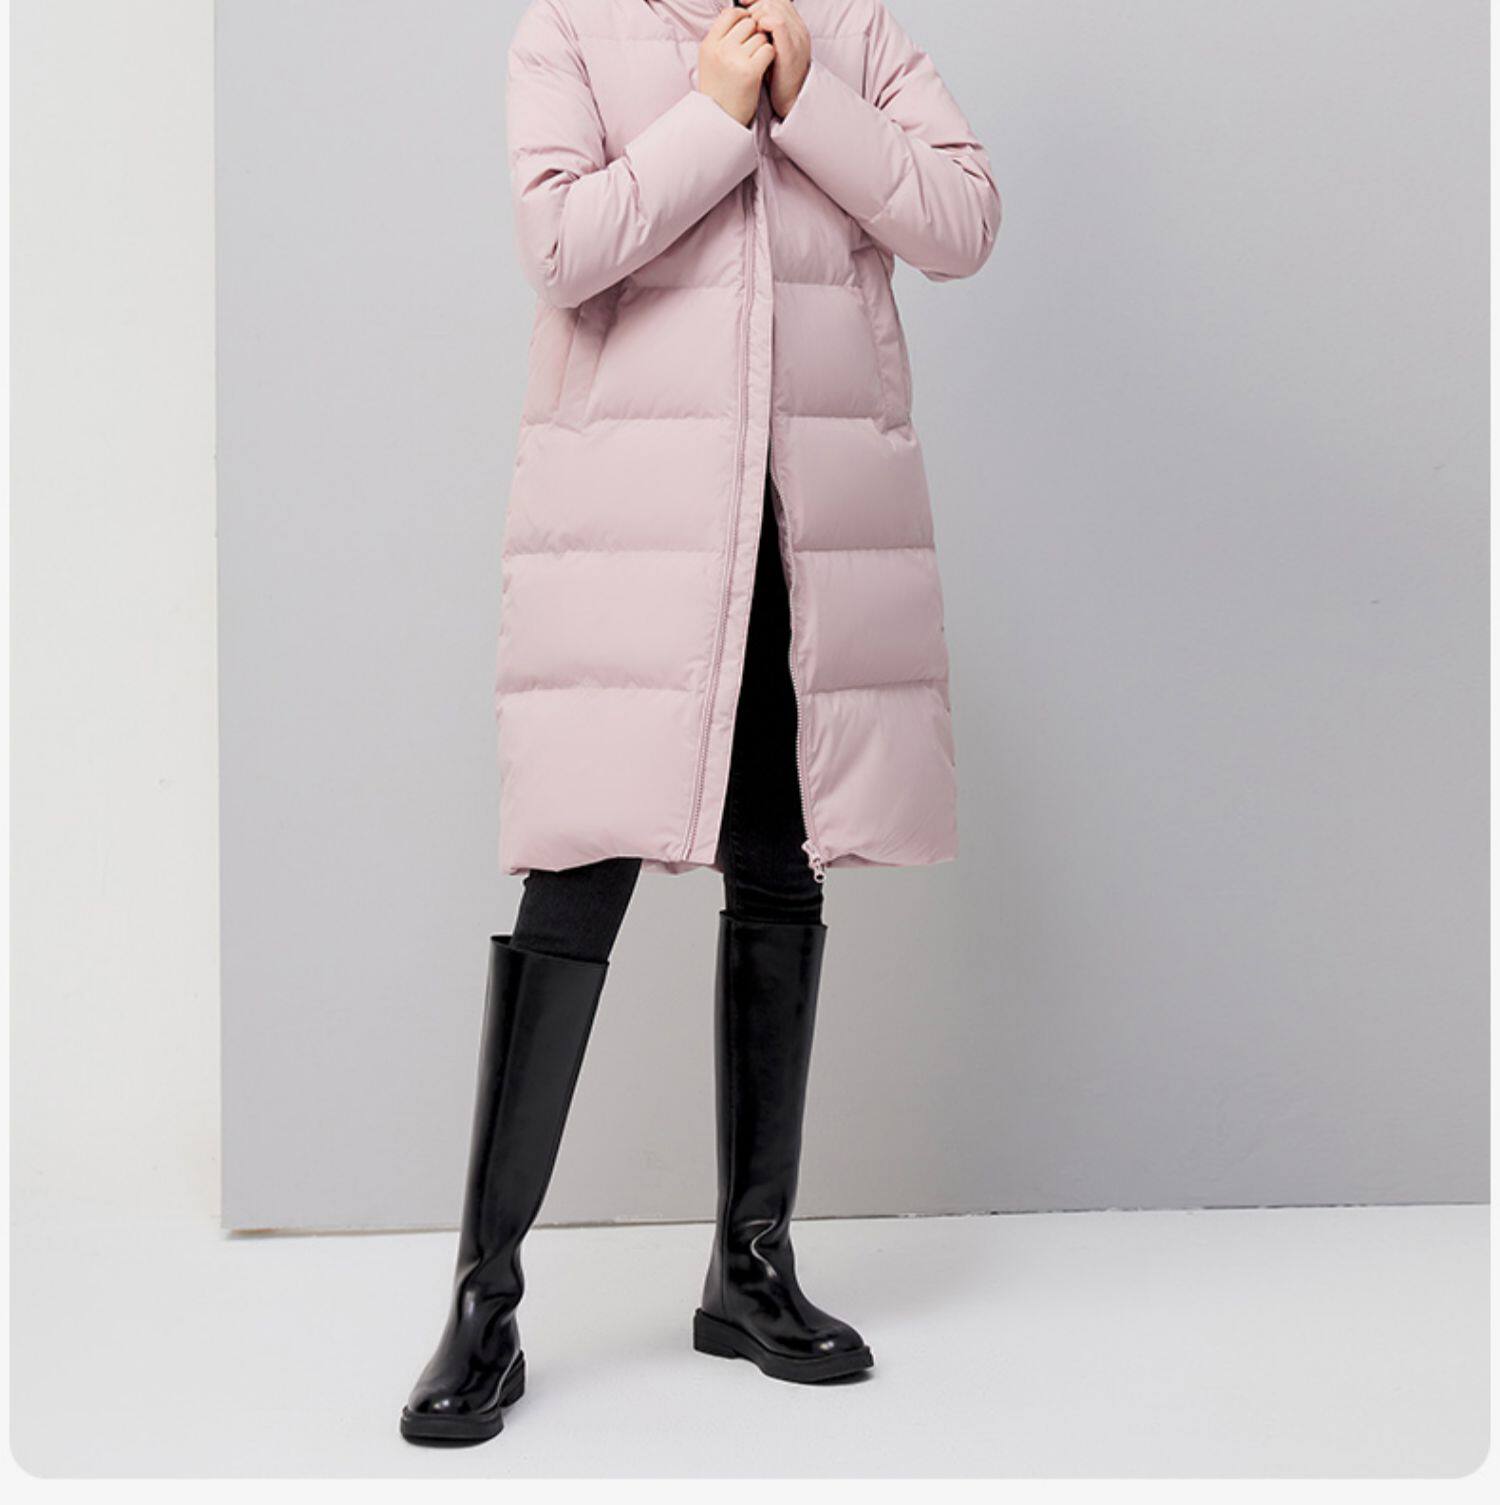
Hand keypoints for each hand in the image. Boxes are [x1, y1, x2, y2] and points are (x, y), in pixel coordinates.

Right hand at [698, 7, 775, 126]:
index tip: (748, 27)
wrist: (721, 120)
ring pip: (760, 36)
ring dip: (763, 46)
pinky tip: (764, 67)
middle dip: (755, 33)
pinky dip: (770, 57)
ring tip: (756, 61)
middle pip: (748, 23)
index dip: (743, 16)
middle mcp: (720, 49)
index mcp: (709, 44)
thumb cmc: (719, 90)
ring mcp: (735, 60)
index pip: (730, 14)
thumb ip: (721, 39)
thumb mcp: (710, 60)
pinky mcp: (751, 71)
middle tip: (753, 50)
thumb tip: (739, 15)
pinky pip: (768, 50)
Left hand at [745, 0, 810, 118]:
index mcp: (795, 26)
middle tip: (746, 22)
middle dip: (756, 7)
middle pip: (774, 0)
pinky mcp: (790, 49)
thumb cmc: (776, 77)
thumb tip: (746, 16)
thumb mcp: (772, 48)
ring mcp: (796, 38)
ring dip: (757, 14)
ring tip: (750, 30)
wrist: (790, 100)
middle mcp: (798, 28)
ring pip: (774, 7)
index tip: (744, 3)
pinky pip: (777, 23)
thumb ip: (765, 31)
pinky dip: (763, 23)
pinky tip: (756, 33)